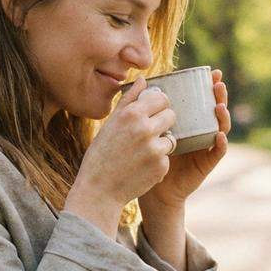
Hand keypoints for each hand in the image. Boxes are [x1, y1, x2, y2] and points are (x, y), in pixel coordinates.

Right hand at [64, 77, 176, 235]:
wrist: (99, 190)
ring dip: (161, 143)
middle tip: (148, 134)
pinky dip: (158, 162)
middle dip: (164, 123)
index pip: (162, 99)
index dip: (159, 106)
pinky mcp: (161, 166)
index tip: (152, 114)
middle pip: (171, 115)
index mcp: (131, 114)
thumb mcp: (110, 124)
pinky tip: (141, 168)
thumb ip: (129, 100)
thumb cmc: (101, 154)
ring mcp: (155, 148)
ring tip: (141, 153)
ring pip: (171, 137)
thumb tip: (142, 80)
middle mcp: (144, 128)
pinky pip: (167, 158)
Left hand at [139, 69, 230, 210]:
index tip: (211, 72)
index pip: (202, 100)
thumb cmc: (146, 156)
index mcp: (188, 122)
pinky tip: (218, 135)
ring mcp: (205, 147)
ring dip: (223, 116)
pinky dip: (220, 143)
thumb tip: (141, 80)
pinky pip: (217, 152)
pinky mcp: (206, 163)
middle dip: (219, 95)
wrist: (152, 188)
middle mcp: (200, 132)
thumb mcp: (147, 128)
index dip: (208, 87)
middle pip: (215, 110)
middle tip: (218, 83)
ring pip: (221, 128)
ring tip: (219, 106)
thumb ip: (146, 106)